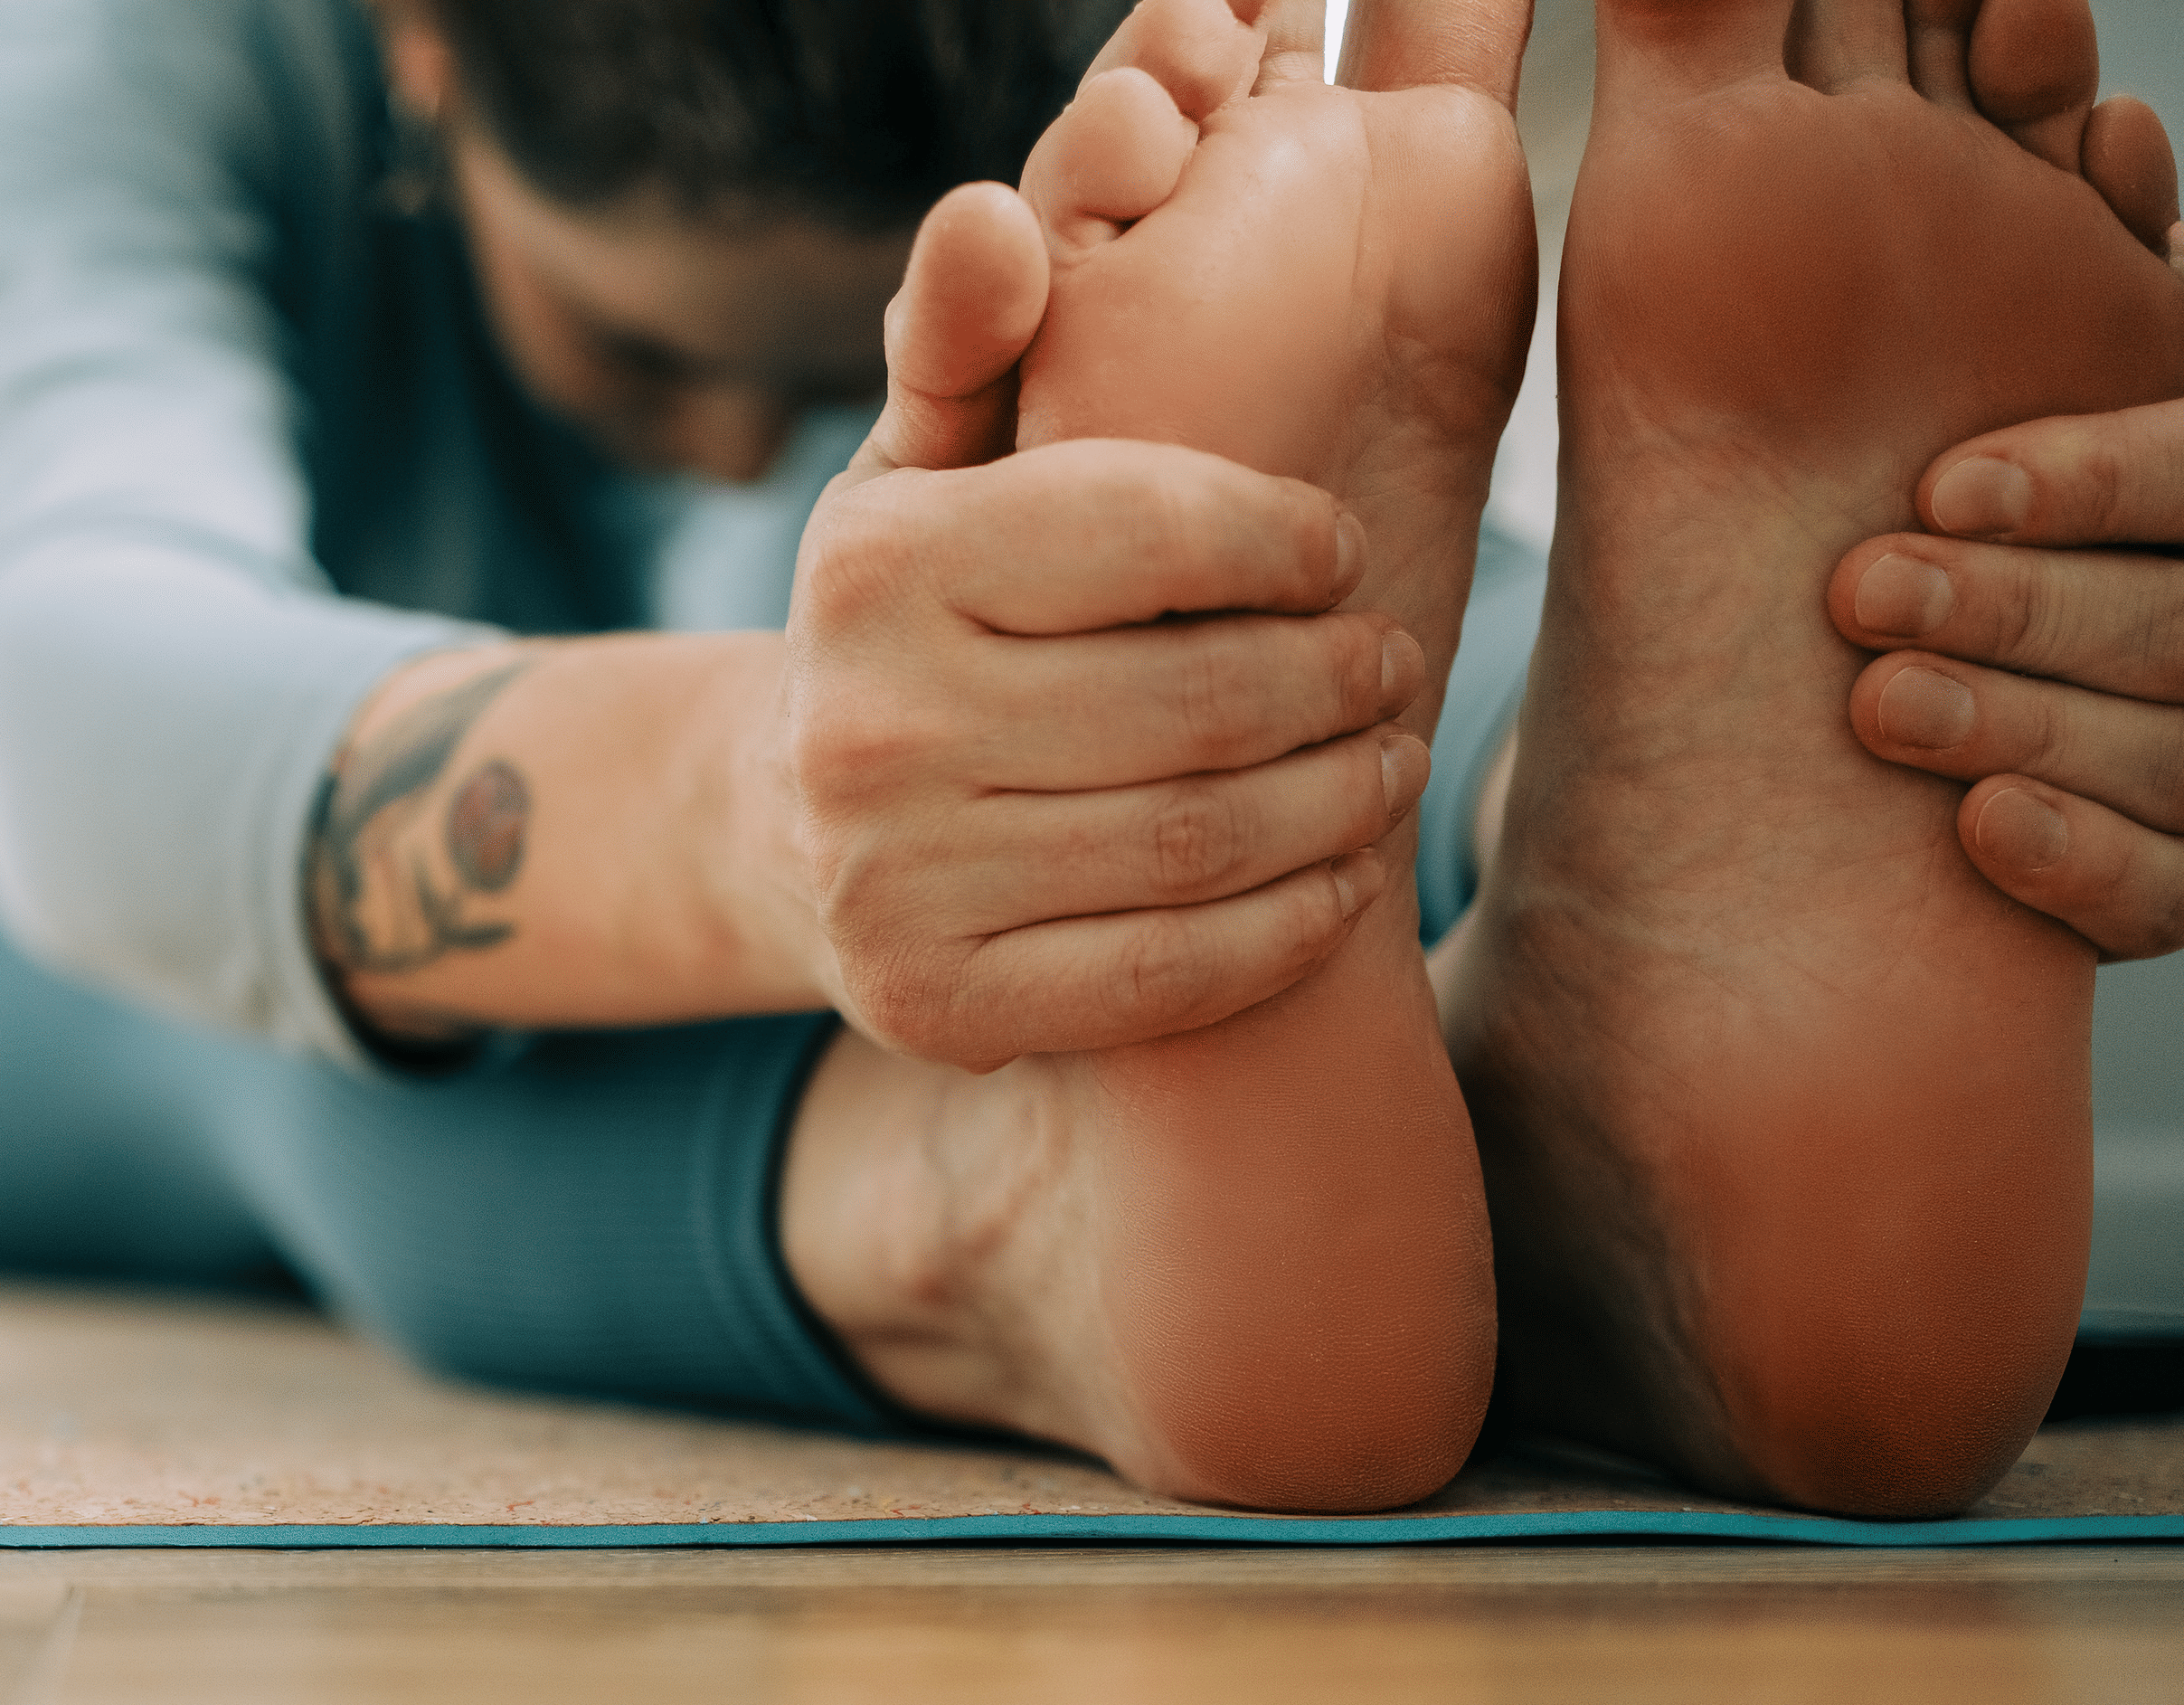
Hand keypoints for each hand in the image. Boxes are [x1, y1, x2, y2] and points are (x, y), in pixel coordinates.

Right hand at [775, 185, 1422, 1071]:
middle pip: (1197, 703)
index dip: (1285, 542)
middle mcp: (863, 726)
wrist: (789, 828)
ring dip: (1337, 802)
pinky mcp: (934, 1008)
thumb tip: (1001, 217)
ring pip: (1198, 843)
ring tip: (1386, 760)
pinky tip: (1337, 879)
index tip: (1339, 553)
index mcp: (876, 564)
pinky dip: (1285, 927)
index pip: (1150, 531)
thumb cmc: (918, 616)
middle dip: (1336, 683)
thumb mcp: (926, 466)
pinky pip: (1165, 975)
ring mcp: (891, 883)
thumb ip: (977, 340)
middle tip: (1393, 665)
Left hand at [1827, 104, 2183, 962]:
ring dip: (2030, 726)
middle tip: (1862, 600)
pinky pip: (2172, 895)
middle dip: (2035, 607)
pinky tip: (1973, 836)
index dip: (2109, 474)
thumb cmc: (1911, 422)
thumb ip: (2015, 188)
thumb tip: (2045, 78)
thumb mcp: (1969, 300)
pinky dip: (2080, 865)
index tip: (1942, 481)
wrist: (1843, 626)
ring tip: (1877, 704)